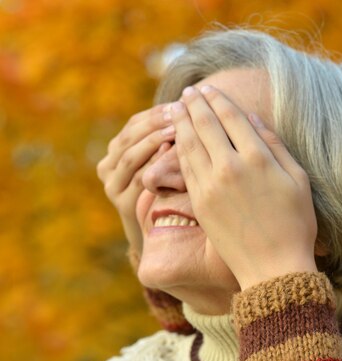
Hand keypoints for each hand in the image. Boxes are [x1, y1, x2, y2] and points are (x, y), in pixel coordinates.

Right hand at [97, 104, 174, 254]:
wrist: (166, 233)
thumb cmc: (174, 189)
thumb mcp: (168, 161)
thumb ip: (169, 139)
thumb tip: (192, 104)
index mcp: (117, 150)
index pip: (134, 123)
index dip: (156, 113)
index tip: (180, 104)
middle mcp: (108, 167)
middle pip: (129, 137)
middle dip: (155, 124)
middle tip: (179, 114)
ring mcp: (113, 187)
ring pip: (130, 157)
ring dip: (153, 141)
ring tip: (177, 131)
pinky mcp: (123, 206)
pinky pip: (138, 181)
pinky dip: (154, 167)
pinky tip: (173, 157)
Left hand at [170, 86, 317, 289]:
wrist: (273, 267)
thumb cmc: (294, 224)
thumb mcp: (297, 180)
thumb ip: (276, 146)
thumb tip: (254, 120)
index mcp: (258, 158)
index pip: (232, 118)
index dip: (219, 100)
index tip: (210, 89)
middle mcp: (231, 167)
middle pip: (206, 125)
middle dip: (195, 104)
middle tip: (188, 92)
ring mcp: (211, 185)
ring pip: (190, 143)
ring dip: (181, 122)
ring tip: (175, 107)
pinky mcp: (199, 202)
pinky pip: (184, 167)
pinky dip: (178, 148)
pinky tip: (176, 139)